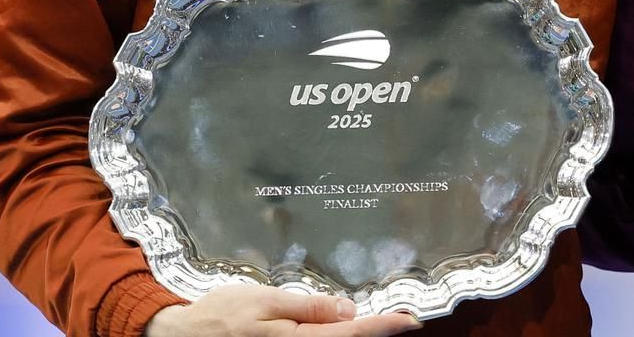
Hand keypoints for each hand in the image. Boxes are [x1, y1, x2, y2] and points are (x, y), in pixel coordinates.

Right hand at [144, 285, 422, 335]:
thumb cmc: (222, 314)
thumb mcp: (265, 300)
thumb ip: (308, 308)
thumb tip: (349, 312)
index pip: (350, 336)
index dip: (383, 327)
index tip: (411, 319)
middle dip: (373, 333)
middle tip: (400, 318)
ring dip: (354, 335)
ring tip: (378, 320)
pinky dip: (333, 336)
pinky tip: (342, 326)